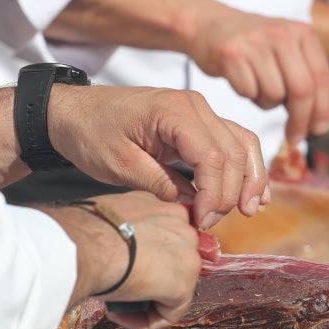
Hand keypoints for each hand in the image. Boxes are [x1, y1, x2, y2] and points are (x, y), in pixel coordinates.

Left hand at [49, 86, 267, 228]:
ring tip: (249, 211)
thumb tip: (193, 204)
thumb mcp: (119, 165)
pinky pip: (235, 141)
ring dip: (250, 180)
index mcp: (173, 111)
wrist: (74, 112)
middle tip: (210, 223)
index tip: (201, 221)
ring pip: (243, 145)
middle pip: (234, 153)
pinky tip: (254, 192)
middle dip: (230, 193)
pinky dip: (246, 167)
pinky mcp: (199, 123)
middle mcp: (195, 106)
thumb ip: (159, 184)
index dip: (213, 195)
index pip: (212, 157)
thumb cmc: (91, 133)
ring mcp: (200, 112)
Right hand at [50, 193, 202, 328]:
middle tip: (122, 287)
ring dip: (148, 303)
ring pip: (174, 290)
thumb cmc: (84, 231)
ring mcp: (187, 257)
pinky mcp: (181, 285)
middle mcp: (183, 228)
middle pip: (173, 264)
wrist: (83, 245)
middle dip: (150, 280)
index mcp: (164, 209)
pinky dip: (146, 321)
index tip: (122, 267)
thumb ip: (126, 226)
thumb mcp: (112, 215)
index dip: (145, 259)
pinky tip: (121, 316)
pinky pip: (170, 313)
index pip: (165, 240)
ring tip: (118, 306)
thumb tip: (121, 242)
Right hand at [188, 4, 328, 147]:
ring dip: (267, 102)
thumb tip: (318, 122)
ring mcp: (255, 42)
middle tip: (295, 136)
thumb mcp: (287, 48)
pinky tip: (243, 80)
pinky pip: (249, 92)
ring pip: (274, 95)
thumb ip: (306, 76)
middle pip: (302, 90)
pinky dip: (248, 95)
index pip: (322, 77)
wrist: (210, 24)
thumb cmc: (253, 45)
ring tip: (258, 86)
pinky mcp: (231, 54)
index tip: (319, 130)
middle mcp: (281, 34)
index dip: (323, 109)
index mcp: (302, 32)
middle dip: (301, 120)